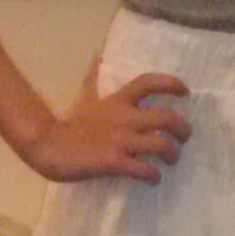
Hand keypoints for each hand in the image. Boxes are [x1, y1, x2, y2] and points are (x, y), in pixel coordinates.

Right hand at [21, 73, 189, 182]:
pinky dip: (154, 175)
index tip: (186, 91)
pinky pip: (144, 169)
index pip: (148, 82)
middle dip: (183, 128)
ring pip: (161, 144)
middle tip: (184, 137)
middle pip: (166, 117)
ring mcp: (120, 141)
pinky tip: (153, 179)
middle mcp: (124, 118)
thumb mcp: (85, 98)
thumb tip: (98, 57)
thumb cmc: (71, 125)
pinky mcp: (114, 162)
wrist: (49, 146)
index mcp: (118, 101)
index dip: (171, 84)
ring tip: (172, 159)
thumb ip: (94, 79)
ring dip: (173, 153)